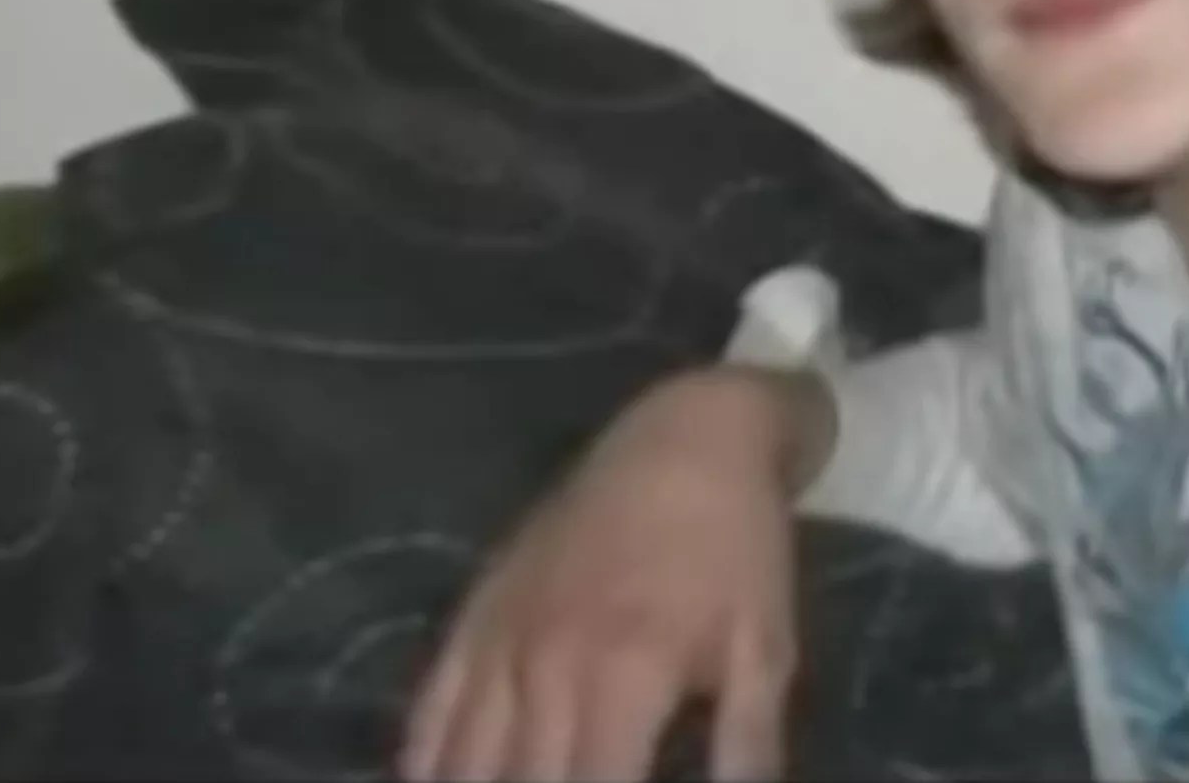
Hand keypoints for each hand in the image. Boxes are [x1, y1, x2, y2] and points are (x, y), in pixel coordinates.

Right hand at [398, 368, 830, 782]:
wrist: (685, 438)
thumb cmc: (735, 549)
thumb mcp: (765, 650)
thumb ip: (747, 747)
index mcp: (623, 679)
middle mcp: (545, 667)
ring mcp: (499, 639)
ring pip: (460, 762)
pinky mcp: (474, 614)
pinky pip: (428, 709)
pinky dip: (423, 763)